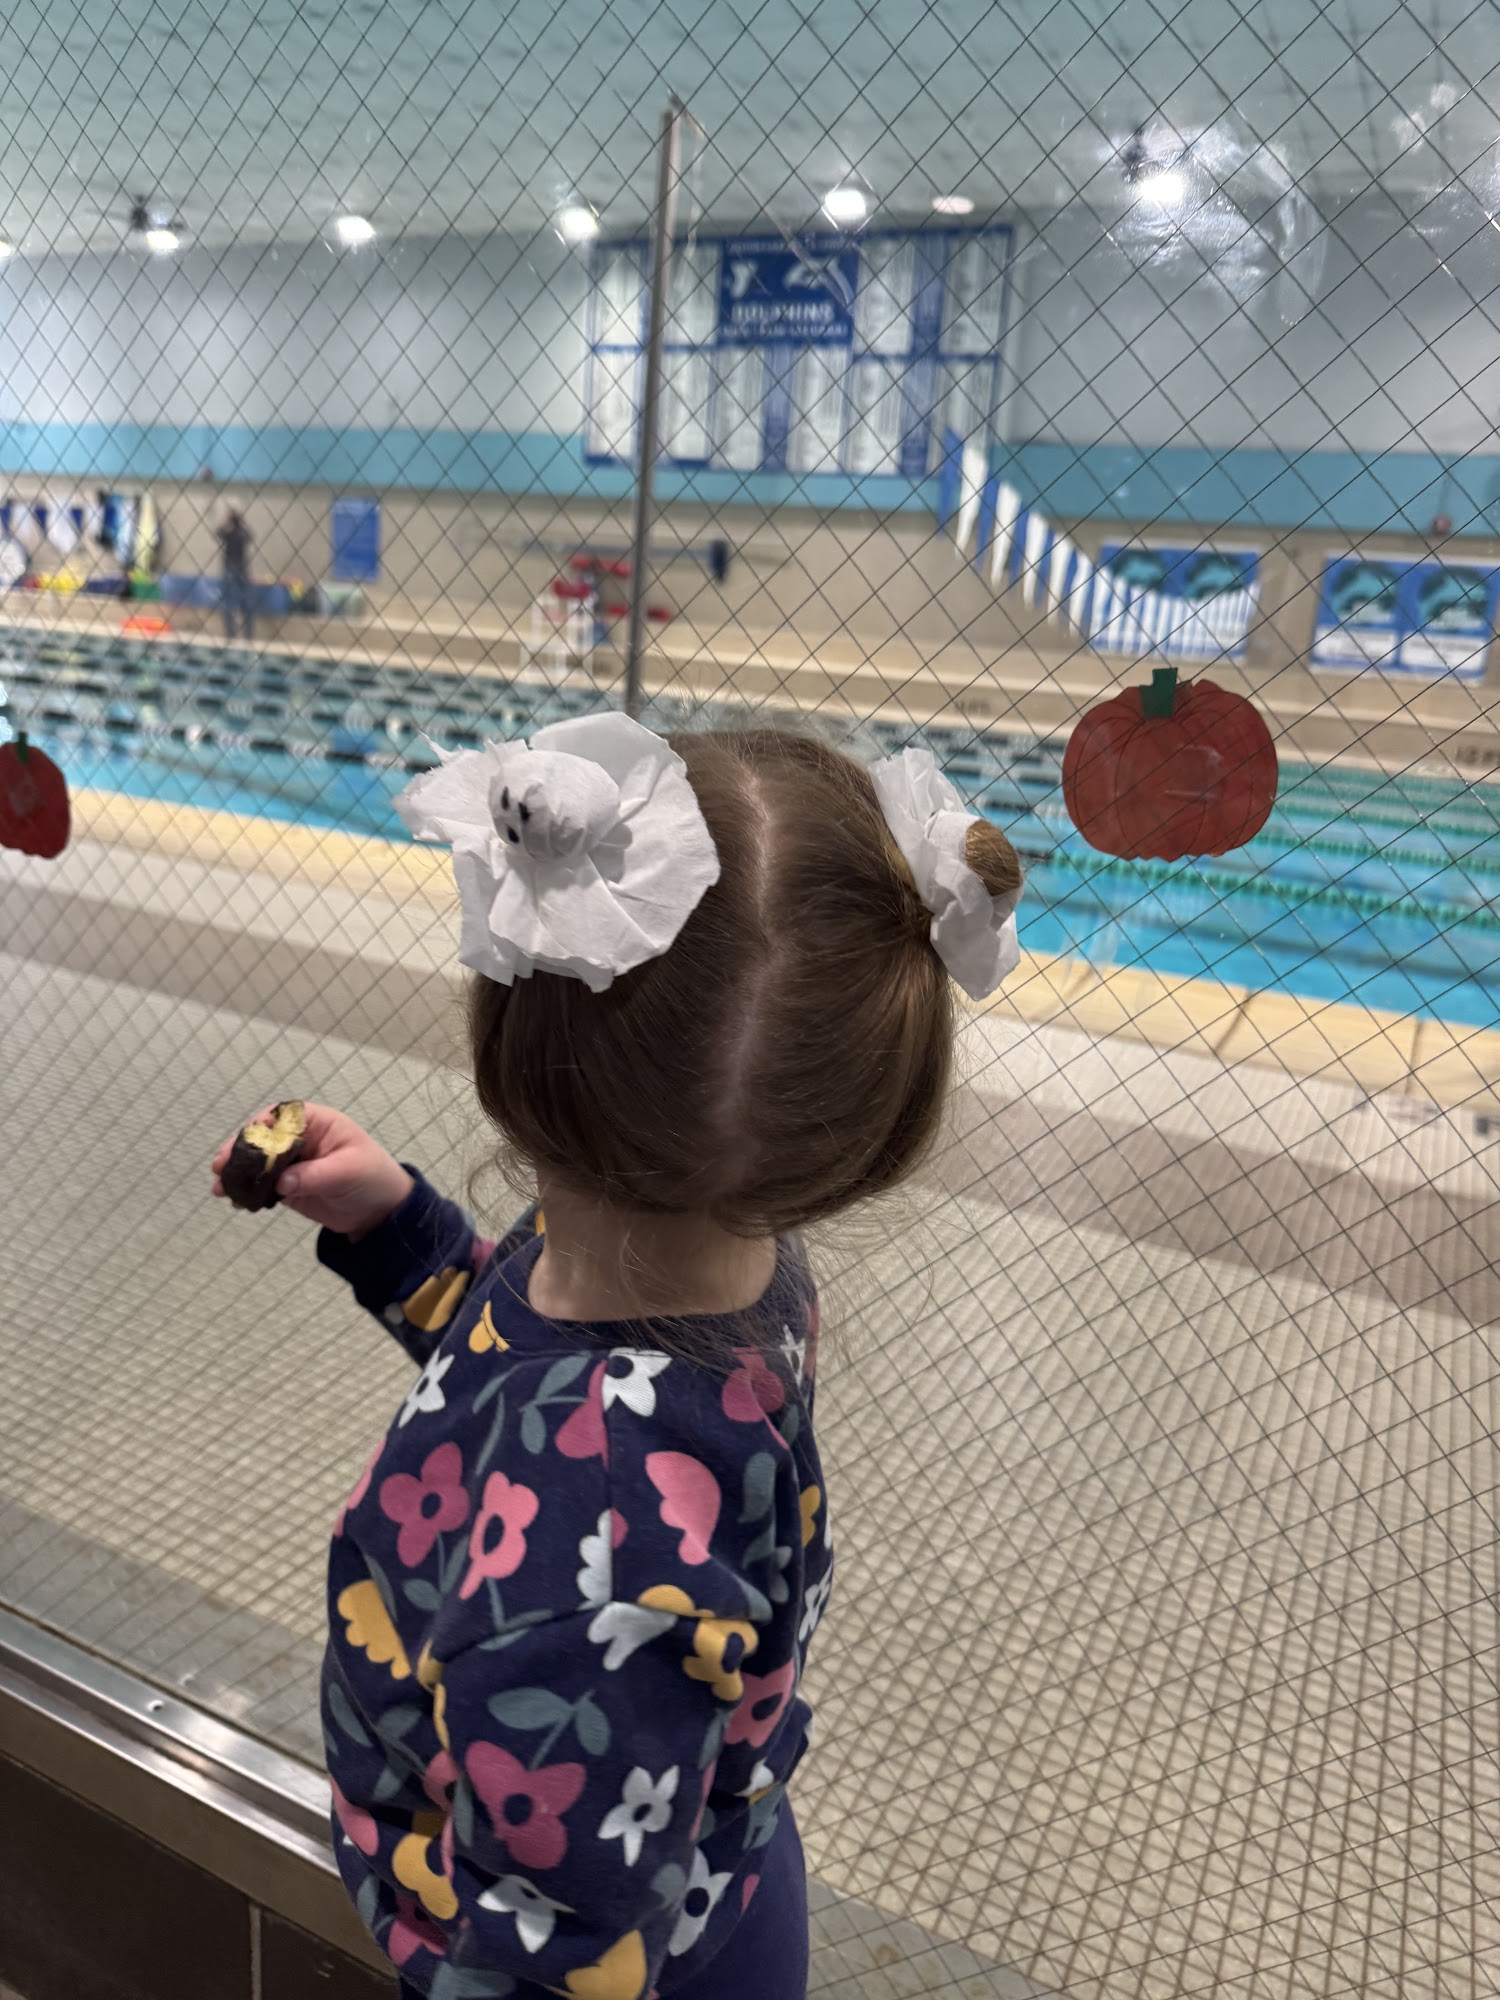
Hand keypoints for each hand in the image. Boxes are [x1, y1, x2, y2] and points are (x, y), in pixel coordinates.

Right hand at [211, 1102, 412, 1236]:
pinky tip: (235, 1202)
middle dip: (239, 1151)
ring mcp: (290, 1164)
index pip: (282, 1117)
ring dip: (237, 1174)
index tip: (244, 1141)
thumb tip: (281, 1182)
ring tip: (220, 1188)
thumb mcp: (349, 1171)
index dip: (260, 1126)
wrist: (380, 1211)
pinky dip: (247, 1192)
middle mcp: (299, 1140)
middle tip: (220, 1166)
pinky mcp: (286, 1186)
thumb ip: (315, 1174)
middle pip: (262, 1140)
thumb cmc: (373, 1178)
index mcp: (317, 1123)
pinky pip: (262, 1186)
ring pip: (257, 1164)